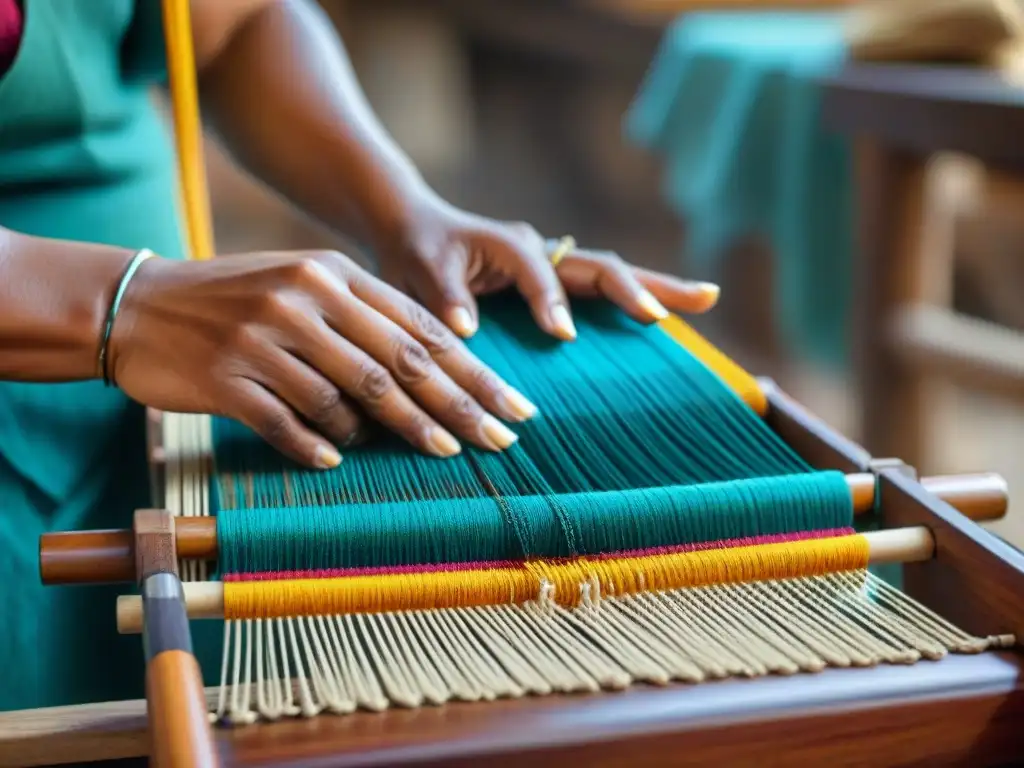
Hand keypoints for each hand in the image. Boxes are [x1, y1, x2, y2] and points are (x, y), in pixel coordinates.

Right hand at [108, 251, 537, 468]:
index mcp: (332, 275)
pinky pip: (288, 422)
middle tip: (499, 439)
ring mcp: (265, 339)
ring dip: (398, 430)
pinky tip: (337, 460)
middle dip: (458, 406)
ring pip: (351, 395)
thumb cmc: (234, 299)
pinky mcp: (228, 379)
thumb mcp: (302, 287)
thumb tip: (430, 377)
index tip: (512, 406)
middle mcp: (304, 301)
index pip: (419, 328)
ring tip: (439, 452)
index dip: (473, 372)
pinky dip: (317, 444)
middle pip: (399, 364)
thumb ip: (363, 321)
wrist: (137, 305)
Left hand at [378, 196, 720, 340]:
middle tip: (698, 302)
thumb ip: (444, 298)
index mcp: (512, 245)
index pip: (542, 274)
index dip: (552, 303)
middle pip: (603, 266)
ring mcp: (556, 265)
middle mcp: (543, 250)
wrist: (414, 232)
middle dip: (645, 287)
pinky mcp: (557, 281)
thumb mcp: (419, 271)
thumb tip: (468, 330)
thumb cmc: (415, 252)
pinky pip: (601, 292)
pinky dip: (634, 302)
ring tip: (707, 300)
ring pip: (613, 274)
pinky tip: (666, 321)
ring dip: (656, 288)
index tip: (564, 336)